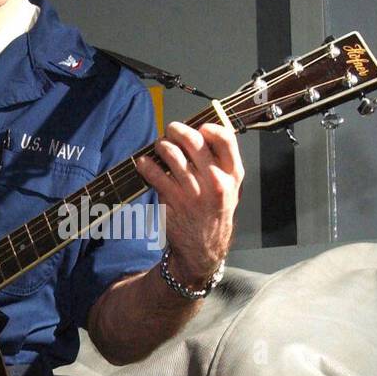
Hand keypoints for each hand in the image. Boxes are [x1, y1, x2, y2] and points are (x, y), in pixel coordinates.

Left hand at [133, 120, 243, 285]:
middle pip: (194, 141)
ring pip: (171, 154)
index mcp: (232, 176)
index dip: (210, 127)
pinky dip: (146, 165)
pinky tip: (144, 163)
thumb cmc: (214, 213)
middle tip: (170, 130)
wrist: (204, 248)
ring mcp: (192, 192)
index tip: (200, 127)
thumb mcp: (230, 190)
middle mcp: (214, 182)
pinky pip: (154, 174)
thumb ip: (221, 164)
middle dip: (177, 130)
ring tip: (159, 146)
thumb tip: (199, 133)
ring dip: (161, 145)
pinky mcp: (172, 201)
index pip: (226, 139)